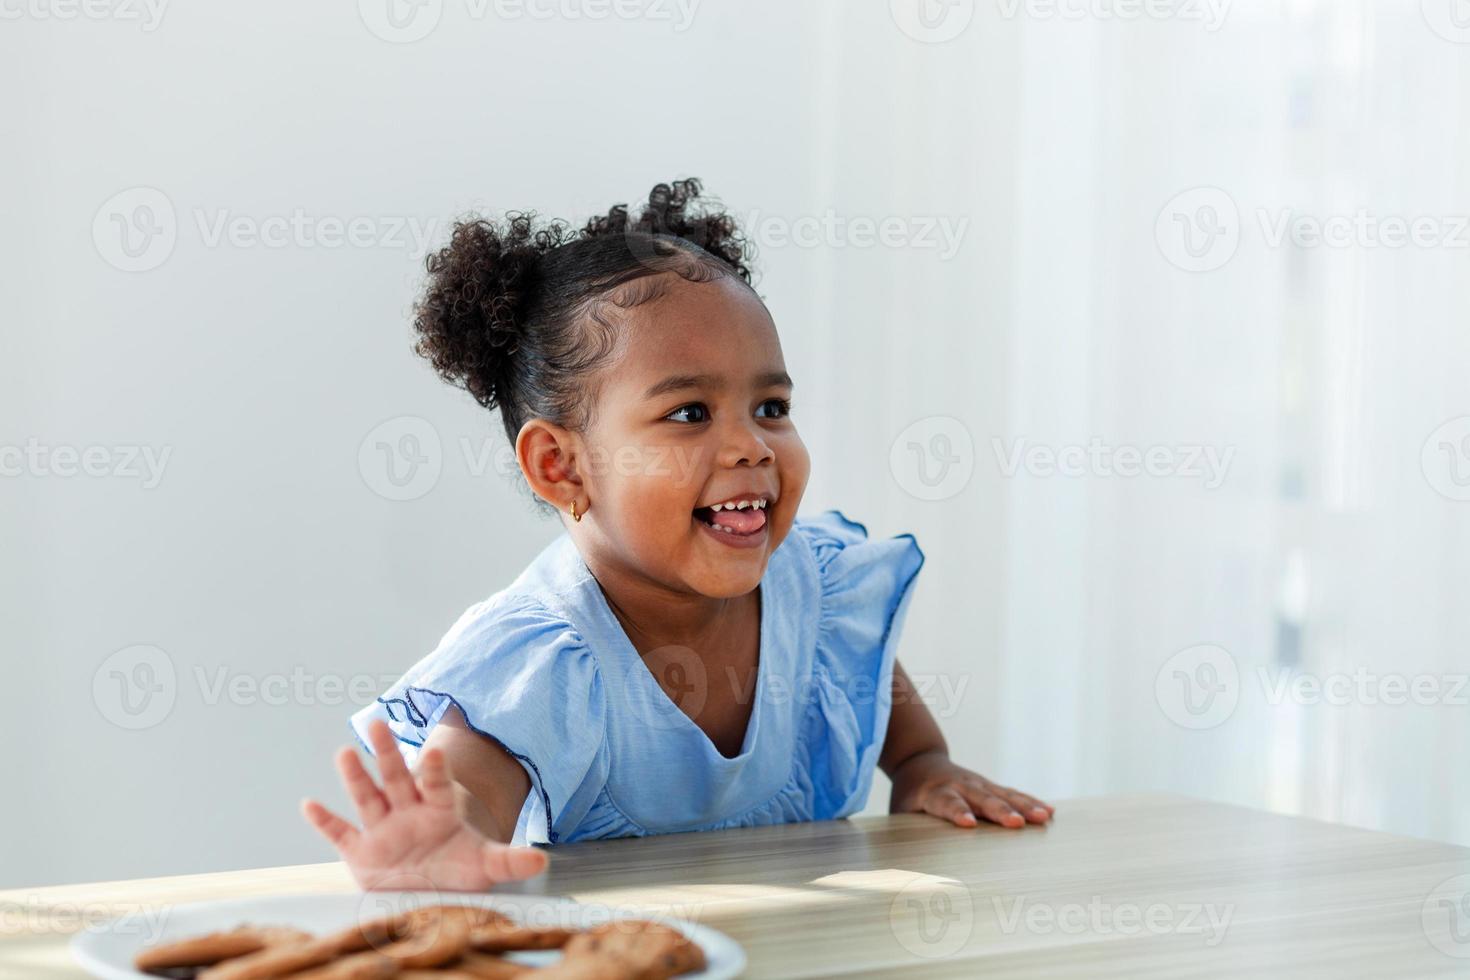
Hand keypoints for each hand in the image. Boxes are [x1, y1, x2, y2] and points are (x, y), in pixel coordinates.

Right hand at [301, 719, 548, 890]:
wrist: (430, 888)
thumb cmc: (457, 868)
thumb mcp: (485, 866)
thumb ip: (509, 860)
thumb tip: (543, 861)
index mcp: (438, 810)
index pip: (435, 784)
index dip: (433, 770)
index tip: (436, 750)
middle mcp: (407, 812)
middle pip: (396, 778)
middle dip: (388, 753)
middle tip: (376, 722)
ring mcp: (382, 829)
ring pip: (368, 798)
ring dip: (356, 777)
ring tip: (344, 751)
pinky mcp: (361, 852)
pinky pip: (340, 834)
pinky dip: (325, 822)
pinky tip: (309, 804)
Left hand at [889, 750, 1053, 828]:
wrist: (919, 762)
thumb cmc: (909, 796)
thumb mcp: (900, 812)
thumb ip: (909, 833)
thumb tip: (909, 871)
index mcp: (933, 792)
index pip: (946, 802)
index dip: (957, 812)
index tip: (969, 823)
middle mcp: (958, 785)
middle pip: (980, 798)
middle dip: (999, 811)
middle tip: (1015, 824)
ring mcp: (977, 784)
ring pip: (1002, 794)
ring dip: (1023, 806)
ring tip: (1044, 818)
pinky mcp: (989, 786)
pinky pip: (1012, 794)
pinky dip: (1031, 802)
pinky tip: (1049, 812)